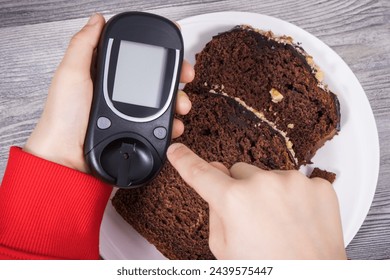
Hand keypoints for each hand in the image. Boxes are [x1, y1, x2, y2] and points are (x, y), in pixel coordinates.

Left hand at [24, 14, 193, 172]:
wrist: (67, 158)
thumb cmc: (63, 118)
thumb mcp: (70, 74)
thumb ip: (83, 45)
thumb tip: (96, 20)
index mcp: (103, 75)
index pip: (136, 57)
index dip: (157, 52)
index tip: (172, 50)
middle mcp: (118, 92)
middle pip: (155, 79)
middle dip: (175, 76)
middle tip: (185, 76)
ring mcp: (128, 113)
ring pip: (162, 102)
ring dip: (177, 101)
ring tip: (181, 104)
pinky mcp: (135, 131)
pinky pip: (160, 125)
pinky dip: (171, 123)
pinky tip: (173, 123)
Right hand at [167, 143, 346, 259]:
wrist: (312, 279)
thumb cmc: (267, 269)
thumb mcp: (224, 248)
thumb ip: (215, 210)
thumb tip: (214, 178)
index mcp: (234, 201)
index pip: (200, 173)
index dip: (185, 160)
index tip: (177, 150)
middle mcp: (263, 184)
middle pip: (238, 171)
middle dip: (240, 188)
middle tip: (252, 217)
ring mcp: (293, 182)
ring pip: (268, 175)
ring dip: (268, 192)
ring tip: (278, 222)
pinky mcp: (318, 186)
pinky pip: (295, 182)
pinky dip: (294, 197)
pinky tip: (296, 219)